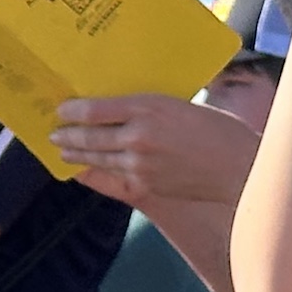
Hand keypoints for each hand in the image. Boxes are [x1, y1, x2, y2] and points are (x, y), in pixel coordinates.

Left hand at [50, 95, 260, 207]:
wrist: (238, 168)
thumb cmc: (217, 130)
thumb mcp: (179, 105)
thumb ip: (148, 107)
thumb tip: (117, 108)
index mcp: (149, 108)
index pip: (95, 109)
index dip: (72, 110)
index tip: (61, 108)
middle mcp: (138, 136)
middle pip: (89, 136)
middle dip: (67, 134)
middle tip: (53, 131)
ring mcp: (139, 165)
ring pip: (96, 158)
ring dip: (75, 154)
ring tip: (63, 150)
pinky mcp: (144, 186)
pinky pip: (110, 178)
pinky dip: (93, 173)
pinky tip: (84, 171)